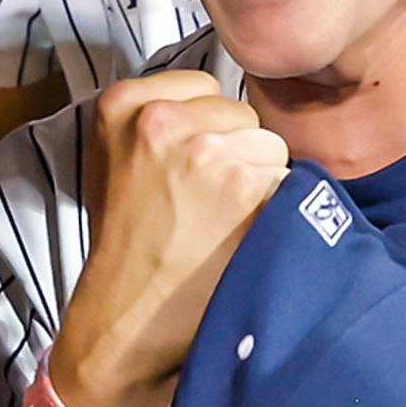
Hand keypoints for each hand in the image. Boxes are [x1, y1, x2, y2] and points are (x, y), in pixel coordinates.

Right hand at [50, 71, 288, 406]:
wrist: (126, 319)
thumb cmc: (126, 245)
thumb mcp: (114, 160)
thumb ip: (157, 118)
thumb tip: (222, 102)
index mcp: (122, 104)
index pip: (206, 88)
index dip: (207, 130)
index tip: (183, 169)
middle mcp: (162, 120)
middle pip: (243, 115)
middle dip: (235, 153)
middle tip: (202, 204)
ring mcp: (207, 152)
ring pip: (270, 147)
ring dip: (260, 181)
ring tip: (221, 223)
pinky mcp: (246, 187)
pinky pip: (291, 181)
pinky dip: (278, 210)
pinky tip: (242, 236)